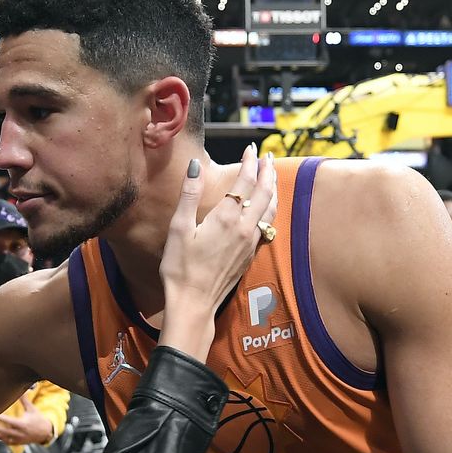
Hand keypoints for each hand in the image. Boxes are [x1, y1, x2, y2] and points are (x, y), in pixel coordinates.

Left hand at [0, 394, 54, 445]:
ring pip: (2, 438)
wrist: (45, 433)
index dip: (0, 418)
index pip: (9, 421)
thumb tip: (21, 390)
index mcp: (22, 424)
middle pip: (3, 431)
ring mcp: (16, 440)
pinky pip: (4, 442)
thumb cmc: (38, 420)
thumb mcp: (32, 409)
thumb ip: (25, 400)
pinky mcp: (15, 443)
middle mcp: (18, 433)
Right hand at [159, 145, 277, 358]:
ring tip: (272, 174)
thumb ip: (189, 195)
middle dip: (266, 171)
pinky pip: (268, 224)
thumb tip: (195, 166)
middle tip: (267, 156)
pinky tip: (267, 206)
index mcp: (226, 218)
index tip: (250, 149)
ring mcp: (250, 242)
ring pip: (270, 208)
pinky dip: (270, 208)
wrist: (194, 302)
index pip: (244, 182)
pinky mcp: (250, 254)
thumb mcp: (178, 228)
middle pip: (264, 192)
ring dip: (272, 188)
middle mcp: (244, 228)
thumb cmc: (180, 267)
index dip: (249, 163)